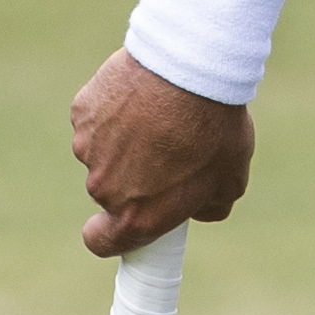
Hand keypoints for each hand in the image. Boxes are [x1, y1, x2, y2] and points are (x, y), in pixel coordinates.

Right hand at [72, 48, 254, 257]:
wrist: (191, 71)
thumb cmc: (213, 129)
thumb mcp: (231, 180)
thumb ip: (209, 207)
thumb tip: (197, 211)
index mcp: (135, 216)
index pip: (102, 242)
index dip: (110, 234)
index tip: (124, 221)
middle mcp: (103, 189)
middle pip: (112, 190)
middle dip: (136, 175)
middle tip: (173, 147)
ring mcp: (87, 148)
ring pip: (104, 150)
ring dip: (127, 139)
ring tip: (166, 114)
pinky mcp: (82, 112)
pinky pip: (98, 117)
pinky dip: (117, 109)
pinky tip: (145, 93)